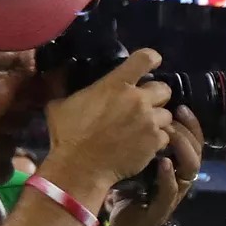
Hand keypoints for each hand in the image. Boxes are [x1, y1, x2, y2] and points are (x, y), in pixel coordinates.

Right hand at [41, 49, 174, 196]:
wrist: (81, 167)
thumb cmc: (68, 135)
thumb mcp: (60, 104)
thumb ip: (68, 88)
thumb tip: (58, 73)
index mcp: (115, 84)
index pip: (145, 59)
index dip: (151, 59)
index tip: (151, 63)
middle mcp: (137, 99)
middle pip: (164, 89)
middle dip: (156, 96)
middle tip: (144, 106)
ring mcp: (150, 120)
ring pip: (167, 114)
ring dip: (157, 120)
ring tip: (143, 128)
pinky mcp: (156, 140)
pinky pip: (166, 135)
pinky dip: (157, 139)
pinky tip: (144, 143)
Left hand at [107, 103, 203, 225]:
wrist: (122, 223)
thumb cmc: (128, 187)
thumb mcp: (135, 158)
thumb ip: (139, 139)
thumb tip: (135, 109)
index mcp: (176, 162)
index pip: (193, 138)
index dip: (191, 123)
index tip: (180, 106)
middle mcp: (180, 175)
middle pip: (197, 149)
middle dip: (187, 131)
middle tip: (172, 118)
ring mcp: (174, 191)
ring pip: (190, 168)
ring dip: (182, 149)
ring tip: (168, 136)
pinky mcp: (162, 208)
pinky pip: (171, 190)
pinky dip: (168, 176)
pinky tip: (163, 163)